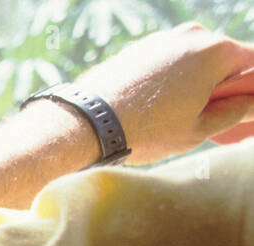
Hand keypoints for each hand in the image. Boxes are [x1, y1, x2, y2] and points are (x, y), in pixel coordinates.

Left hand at [74, 24, 253, 163]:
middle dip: (220, 84)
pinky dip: (166, 81)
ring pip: (190, 61)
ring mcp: (161, 39)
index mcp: (216, 51)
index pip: (251, 63)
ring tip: (173, 116)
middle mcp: (191, 35)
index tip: (239, 108)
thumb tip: (250, 103)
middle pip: (221, 58)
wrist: (87, 123)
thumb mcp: (198, 129)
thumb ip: (233, 112)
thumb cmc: (145, 130)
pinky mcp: (137, 49)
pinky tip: (152, 107)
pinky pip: (164, 63)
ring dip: (192, 82)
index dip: (248, 88)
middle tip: (206, 116)